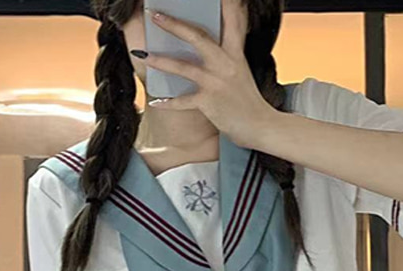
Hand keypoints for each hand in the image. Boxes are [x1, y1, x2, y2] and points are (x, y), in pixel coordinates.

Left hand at [143, 0, 277, 146]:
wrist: (259, 125)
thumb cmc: (247, 99)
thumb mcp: (240, 69)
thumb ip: (227, 52)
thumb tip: (206, 40)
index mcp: (235, 52)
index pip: (232, 20)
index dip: (226, 4)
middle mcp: (226, 63)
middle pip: (198, 37)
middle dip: (174, 25)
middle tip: (155, 15)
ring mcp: (216, 83)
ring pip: (184, 68)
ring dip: (160, 61)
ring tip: (143, 55)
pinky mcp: (209, 103)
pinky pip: (183, 101)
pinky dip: (168, 102)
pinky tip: (155, 101)